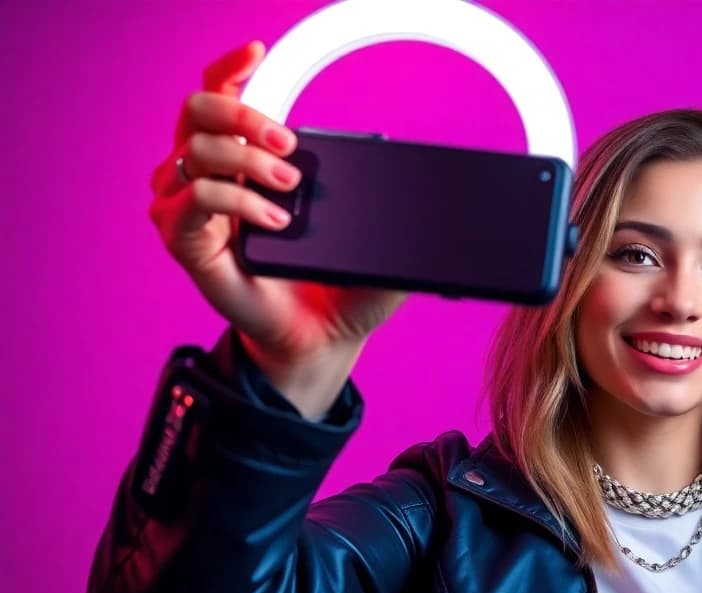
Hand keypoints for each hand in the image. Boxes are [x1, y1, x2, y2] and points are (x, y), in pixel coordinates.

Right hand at [147, 41, 407, 366]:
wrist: (322, 338)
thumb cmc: (338, 283)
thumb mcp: (369, 232)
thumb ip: (386, 200)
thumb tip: (424, 178)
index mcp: (243, 160)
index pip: (221, 96)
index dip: (232, 69)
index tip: (257, 52)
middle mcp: (207, 175)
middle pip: (199, 110)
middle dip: (244, 113)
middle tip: (290, 141)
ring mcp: (189, 206)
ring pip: (197, 148)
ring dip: (249, 158)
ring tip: (293, 188)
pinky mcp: (184, 241)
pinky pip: (197, 199)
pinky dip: (238, 202)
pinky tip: (275, 220)